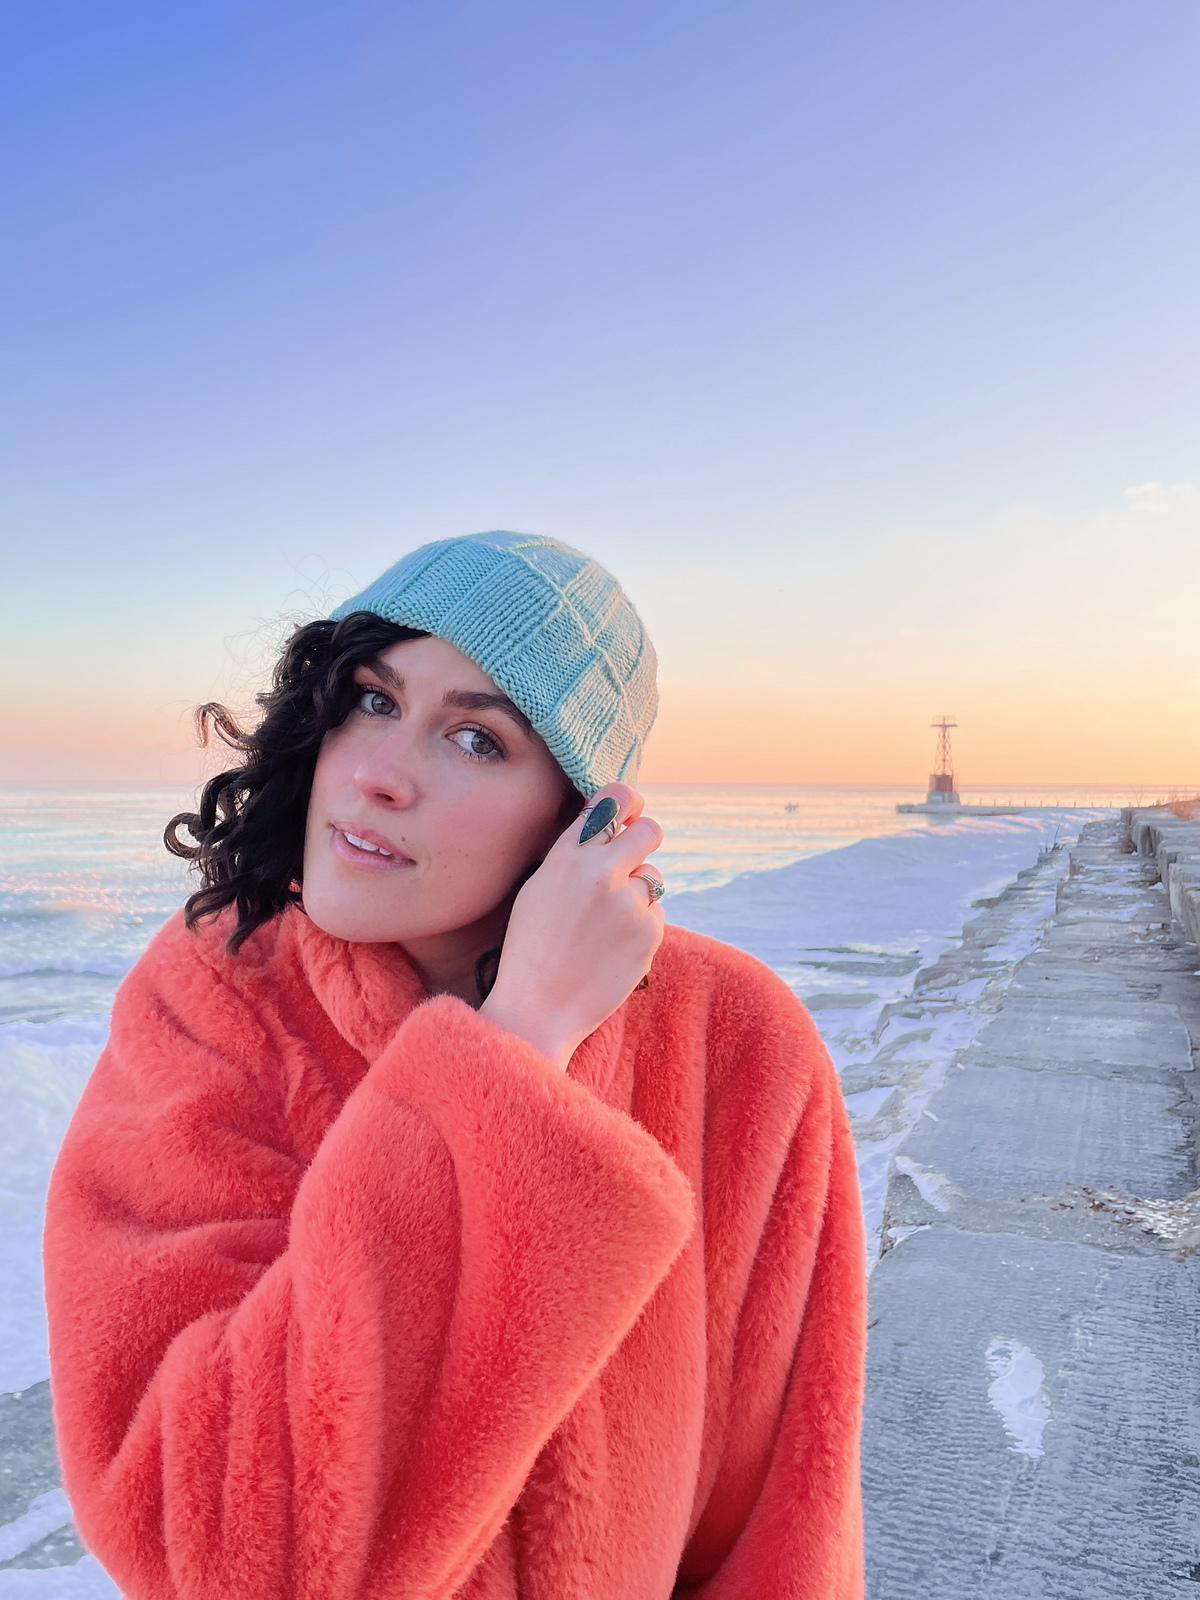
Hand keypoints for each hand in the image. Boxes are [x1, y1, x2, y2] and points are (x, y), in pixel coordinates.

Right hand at [479, 785, 665, 1069]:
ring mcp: (629, 903)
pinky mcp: (650, 933)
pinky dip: (640, 927)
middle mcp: (601, 872)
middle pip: (650, 830)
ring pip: (654, 878)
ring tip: (606, 924)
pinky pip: (656, 914)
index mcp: (567, 855)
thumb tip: (609, 824)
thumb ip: (574, 854)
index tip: (628, 814)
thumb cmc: (531, 948)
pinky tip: (612, 948)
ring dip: (639, 893)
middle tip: (629, 862)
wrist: (538, 1009)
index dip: (628, 803)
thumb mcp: (538, 887)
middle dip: (643, 842)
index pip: (615, 799)